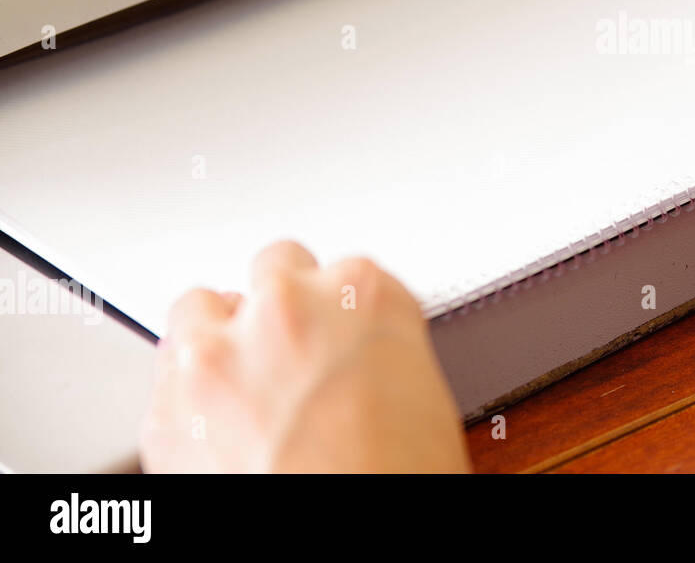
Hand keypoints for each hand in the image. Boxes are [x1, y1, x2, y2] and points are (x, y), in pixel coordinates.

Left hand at [141, 241, 470, 471]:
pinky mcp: (166, 411)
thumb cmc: (398, 476)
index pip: (341, 270)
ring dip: (219, 337)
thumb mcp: (418, 391)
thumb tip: (353, 363)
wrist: (352, 543)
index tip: (338, 337)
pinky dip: (186, 401)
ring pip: (199, 308)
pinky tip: (217, 431)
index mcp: (362, 294)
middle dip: (280, 309)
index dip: (339, 311)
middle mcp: (286, 308)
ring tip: (243, 384)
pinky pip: (164, 382)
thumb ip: (372, 350)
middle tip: (294, 355)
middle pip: (273, 270)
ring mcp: (218, 353)